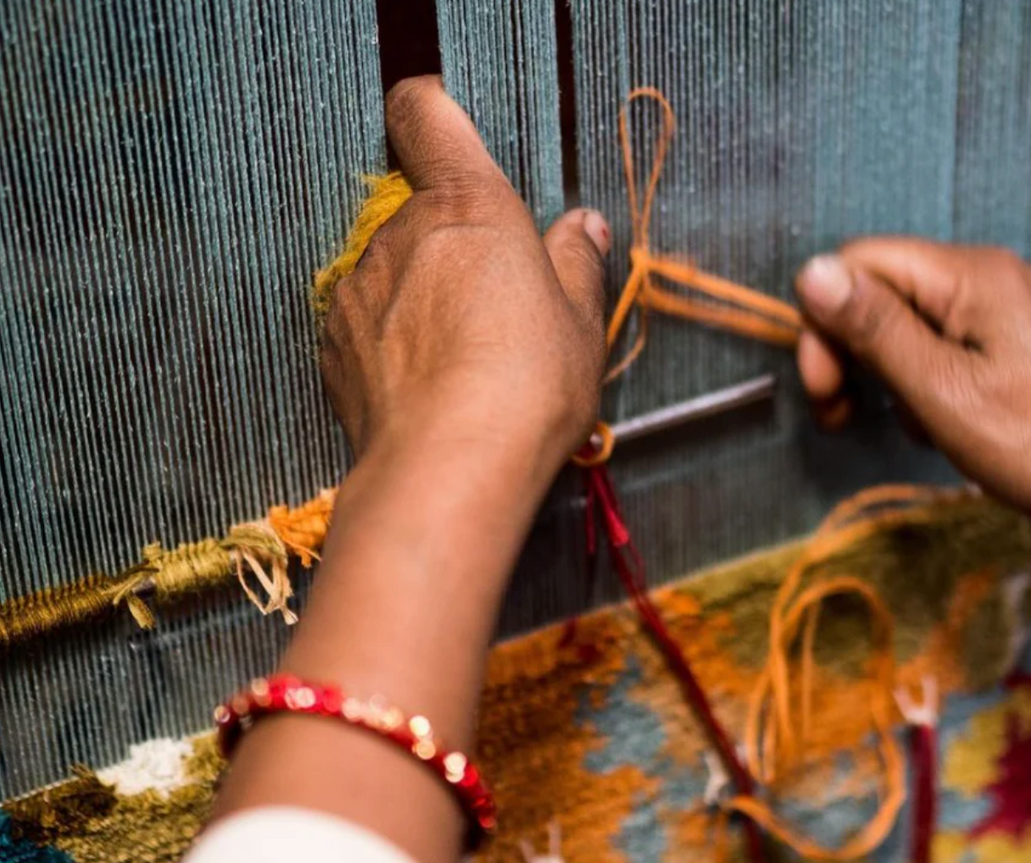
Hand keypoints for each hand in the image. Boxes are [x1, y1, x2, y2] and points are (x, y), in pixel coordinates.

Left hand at [321, 76, 608, 468]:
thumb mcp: (580, 323)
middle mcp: (403, 233)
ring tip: (463, 359)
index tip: (446, 133)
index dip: (431, 113)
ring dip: (421, 295)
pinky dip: (390, 341)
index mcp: (470, 207)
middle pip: (422, 211)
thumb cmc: (525, 389)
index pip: (424, 116)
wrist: (447, 469)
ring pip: (394, 270)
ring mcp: (360, 288)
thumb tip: (583, 228)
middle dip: (455, 245)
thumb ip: (577, 262)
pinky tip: (426, 385)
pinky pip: (367, 323)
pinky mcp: (334, 344)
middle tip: (497, 305)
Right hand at [795, 238, 1030, 554]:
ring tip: (898, 424)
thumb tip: (810, 272)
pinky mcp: (1004, 344)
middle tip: (838, 412)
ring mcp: (998, 310)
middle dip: (846, 350)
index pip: (860, 263)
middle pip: (879, 291)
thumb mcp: (940, 389)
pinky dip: (916, 384)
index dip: (825, 319)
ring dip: (878, 374)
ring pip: (902, 322)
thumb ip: (874, 328)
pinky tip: (931, 424)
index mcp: (971, 275)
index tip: (824, 385)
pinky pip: (934, 346)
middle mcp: (985, 277)